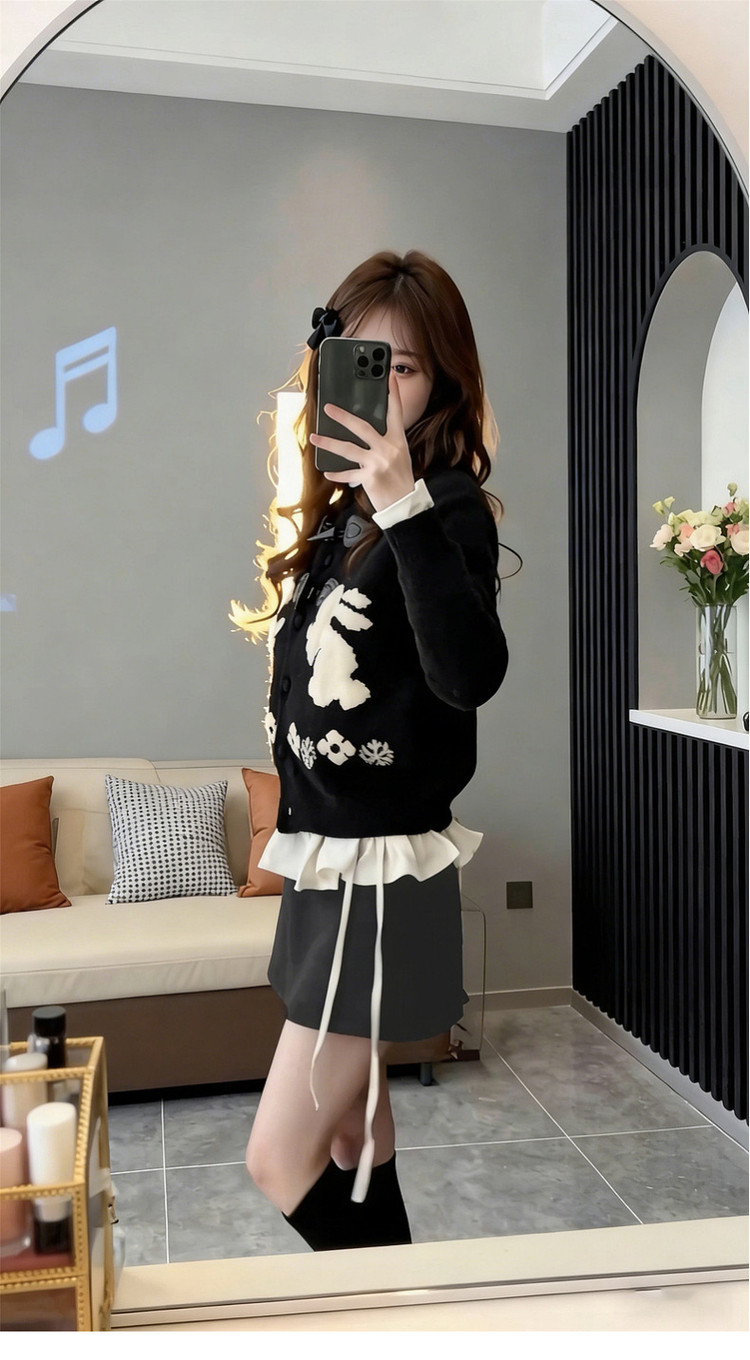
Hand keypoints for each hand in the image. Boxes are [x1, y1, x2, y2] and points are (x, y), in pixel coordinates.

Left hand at [309, 371, 415, 512]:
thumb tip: (364, 432)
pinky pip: (348, 474)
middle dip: (343, 417)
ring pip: (348, 449)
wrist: (406, 505)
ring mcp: (378, 463)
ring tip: (314, 437)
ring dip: (328, 443)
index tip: (388, 375)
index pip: (395, 412)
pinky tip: (327, 471)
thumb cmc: (401, 479)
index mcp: (398, 441)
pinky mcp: (369, 477)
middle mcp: (388, 449)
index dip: (393, 393)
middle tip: (328, 408)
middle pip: (362, 427)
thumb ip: (385, 442)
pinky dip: (337, 473)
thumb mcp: (400, 455)